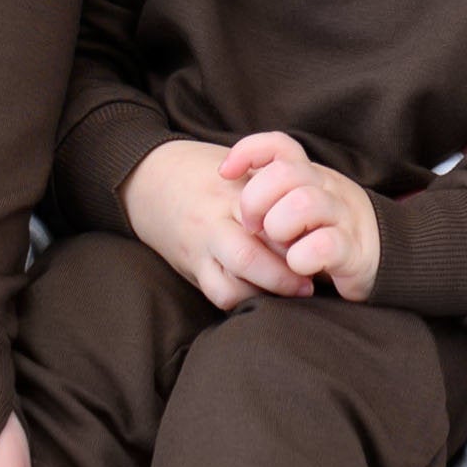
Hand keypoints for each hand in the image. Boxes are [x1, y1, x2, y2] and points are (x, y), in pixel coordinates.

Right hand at [119, 135, 311, 308]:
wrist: (147, 179)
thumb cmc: (204, 172)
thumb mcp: (239, 167)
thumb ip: (272, 184)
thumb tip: (313, 212)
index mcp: (233, 191)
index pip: (271, 218)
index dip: (297, 238)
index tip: (319, 246)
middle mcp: (214, 220)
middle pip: (251, 256)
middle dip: (284, 276)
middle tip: (309, 283)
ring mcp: (200, 246)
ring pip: (234, 283)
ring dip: (266, 293)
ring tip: (289, 292)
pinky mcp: (190, 266)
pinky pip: (218, 294)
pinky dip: (243, 299)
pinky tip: (259, 293)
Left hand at [222, 131, 381, 298]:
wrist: (392, 256)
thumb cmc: (331, 230)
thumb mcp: (303, 201)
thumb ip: (274, 189)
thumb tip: (227, 176)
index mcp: (313, 175)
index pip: (280, 145)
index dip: (248, 151)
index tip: (225, 173)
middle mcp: (329, 189)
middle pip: (285, 173)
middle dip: (257, 200)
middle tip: (253, 226)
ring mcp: (344, 217)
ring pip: (303, 204)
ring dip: (280, 228)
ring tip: (281, 246)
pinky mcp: (354, 251)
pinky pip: (324, 245)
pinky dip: (302, 258)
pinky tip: (300, 266)